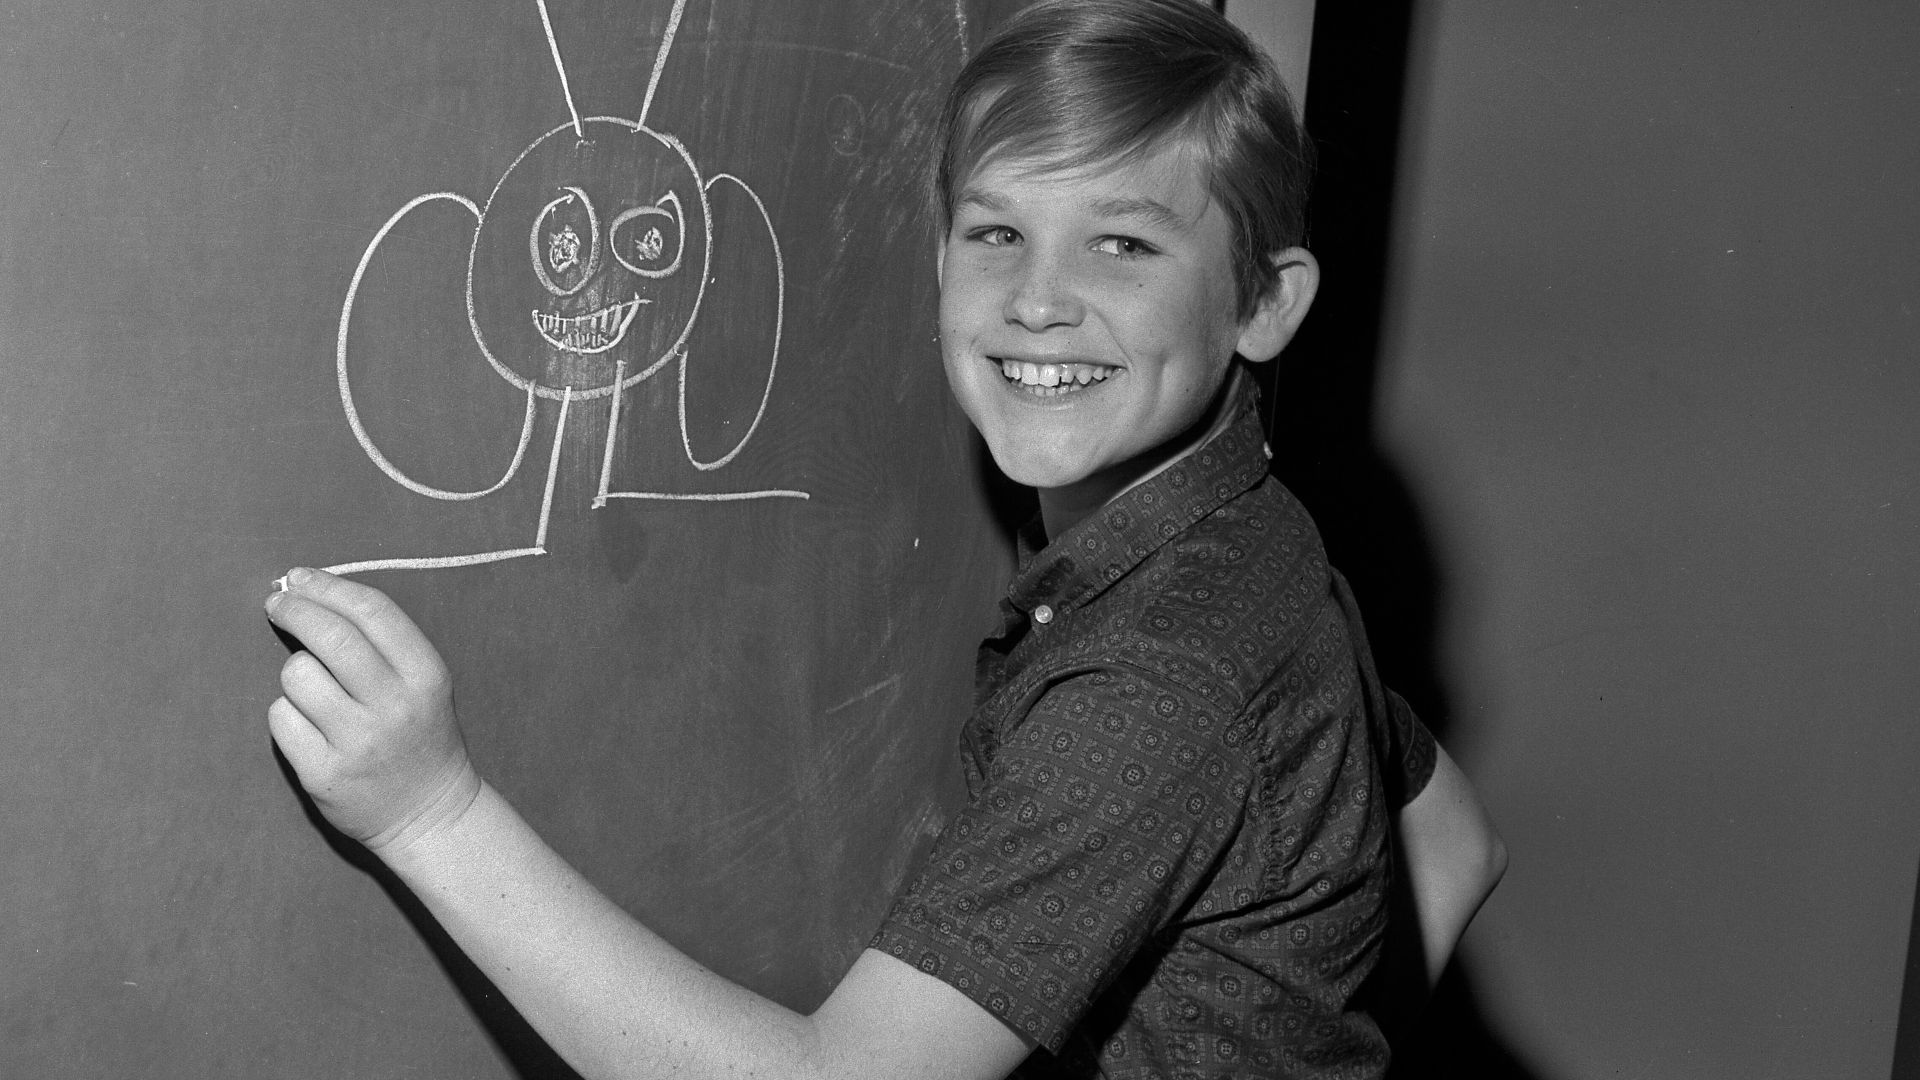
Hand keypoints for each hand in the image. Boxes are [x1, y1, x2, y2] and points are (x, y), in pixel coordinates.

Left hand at [264, 568, 479, 853]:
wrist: (428, 813)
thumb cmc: (419, 733)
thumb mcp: (423, 683)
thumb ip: (380, 641)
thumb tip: (310, 589)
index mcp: (426, 675)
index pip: (372, 611)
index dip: (328, 586)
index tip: (299, 578)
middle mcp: (395, 706)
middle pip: (330, 637)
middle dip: (295, 609)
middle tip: (277, 603)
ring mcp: (358, 742)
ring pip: (297, 675)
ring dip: (296, 673)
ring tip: (315, 691)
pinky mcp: (323, 773)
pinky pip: (281, 718)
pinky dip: (287, 715)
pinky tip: (310, 727)